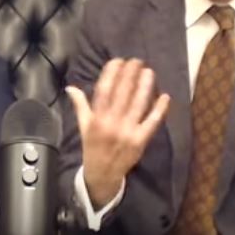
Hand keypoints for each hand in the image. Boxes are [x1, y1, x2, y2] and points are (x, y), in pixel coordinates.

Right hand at [66, 58, 169, 208]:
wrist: (103, 174)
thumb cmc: (93, 146)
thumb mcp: (83, 126)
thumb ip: (80, 105)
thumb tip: (70, 87)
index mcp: (97, 118)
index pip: (104, 90)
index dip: (112, 73)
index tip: (118, 61)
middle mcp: (112, 123)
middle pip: (123, 93)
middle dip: (130, 74)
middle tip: (136, 61)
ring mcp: (128, 132)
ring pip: (138, 104)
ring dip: (145, 86)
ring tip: (149, 71)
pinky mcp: (141, 140)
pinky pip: (152, 122)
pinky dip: (159, 109)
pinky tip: (164, 96)